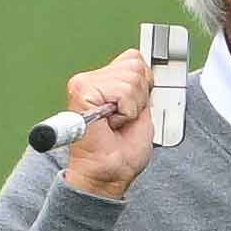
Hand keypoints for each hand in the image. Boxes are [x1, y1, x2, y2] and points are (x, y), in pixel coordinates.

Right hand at [64, 49, 153, 199]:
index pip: (135, 58)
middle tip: (125, 118)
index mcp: (104, 81)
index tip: (135, 107)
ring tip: (119, 122)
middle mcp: (90, 79)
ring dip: (133, 106)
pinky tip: (113, 122)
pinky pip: (123, 92)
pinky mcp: (82, 91)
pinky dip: (126, 111)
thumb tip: (148, 67)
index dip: (145, 83)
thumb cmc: (124, 149)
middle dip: (140, 96)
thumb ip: (141, 86)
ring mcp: (84, 84)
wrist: (110, 171)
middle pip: (136, 65)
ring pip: (132, 79)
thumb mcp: (142, 109)